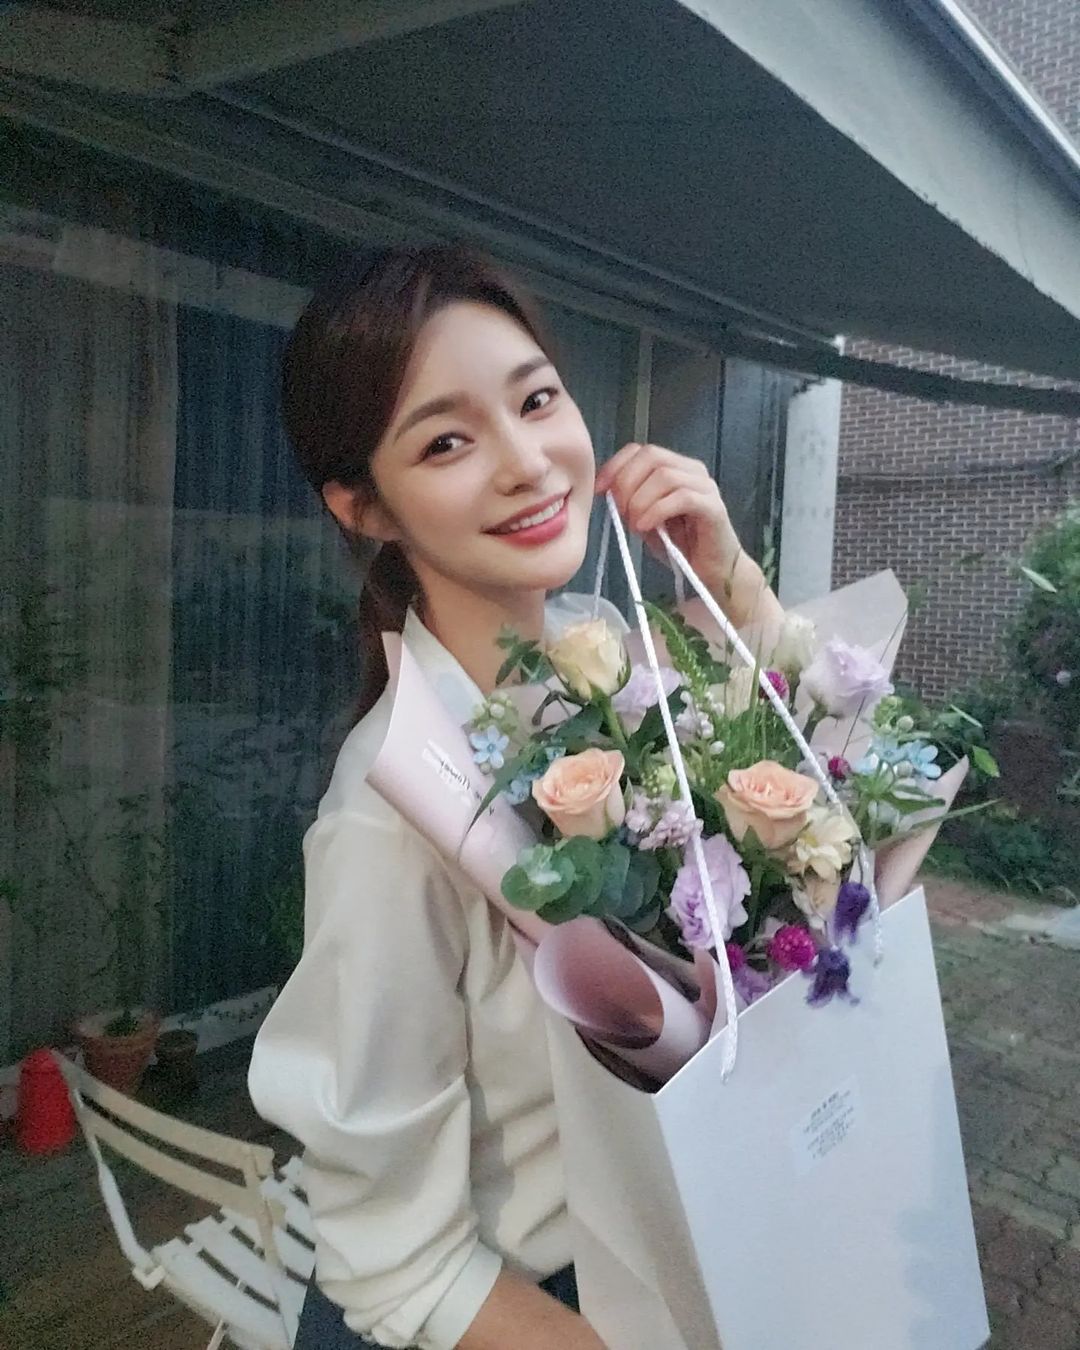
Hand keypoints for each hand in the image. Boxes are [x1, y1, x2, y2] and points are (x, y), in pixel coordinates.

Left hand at [595, 442, 742, 598]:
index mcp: (675, 468)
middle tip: (620, 512)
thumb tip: (607, 491)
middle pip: (651, 456)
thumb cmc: (679, 546)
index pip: (640, 450)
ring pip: (665, 475)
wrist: (712, 572)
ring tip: (635, 525)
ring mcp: (705, 486)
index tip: (599, 491)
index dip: (615, 466)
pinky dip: (657, 511)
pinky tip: (647, 527)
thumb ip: (630, 502)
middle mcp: (692, 470)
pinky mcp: (714, 507)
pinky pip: (682, 498)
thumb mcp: (645, 520)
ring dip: (641, 500)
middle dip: (626, 483)